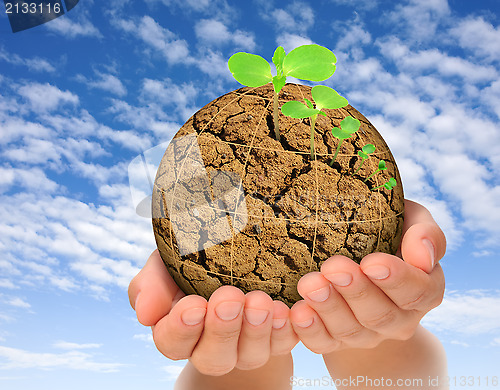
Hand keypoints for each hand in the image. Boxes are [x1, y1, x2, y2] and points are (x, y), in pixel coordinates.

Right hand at [128, 250, 297, 375]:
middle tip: (230, 298)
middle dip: (222, 330)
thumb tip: (145, 314)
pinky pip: (284, 344)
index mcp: (180, 329)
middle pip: (213, 357)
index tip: (193, 305)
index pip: (172, 342)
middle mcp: (212, 346)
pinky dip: (285, 330)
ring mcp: (246, 346)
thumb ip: (151, 283)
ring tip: (261, 301)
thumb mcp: (168, 261)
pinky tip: (286, 310)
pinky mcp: (277, 338)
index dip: (181, 329)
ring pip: (250, 356)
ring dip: (256, 330)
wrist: (237, 255)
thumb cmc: (195, 259)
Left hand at [289, 199, 445, 353]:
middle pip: (380, 314)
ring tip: (309, 284)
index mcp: (423, 289)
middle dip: (355, 291)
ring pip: (350, 330)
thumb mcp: (411, 222)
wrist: (359, 262)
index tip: (372, 262)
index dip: (397, 280)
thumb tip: (423, 256)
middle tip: (332, 267)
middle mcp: (399, 318)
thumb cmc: (388, 231)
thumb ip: (425, 234)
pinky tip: (297, 312)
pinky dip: (309, 331)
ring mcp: (367, 334)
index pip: (418, 291)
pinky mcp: (336, 341)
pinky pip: (323, 344)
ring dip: (328, 308)